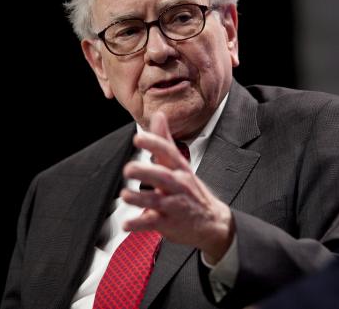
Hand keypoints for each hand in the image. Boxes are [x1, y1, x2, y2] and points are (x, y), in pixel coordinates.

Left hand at [121, 111, 234, 263]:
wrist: (212, 222)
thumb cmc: (191, 191)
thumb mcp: (181, 164)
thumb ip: (165, 140)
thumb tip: (158, 115)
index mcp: (180, 169)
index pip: (168, 153)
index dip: (154, 144)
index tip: (138, 138)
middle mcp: (178, 185)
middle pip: (163, 176)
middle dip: (146, 172)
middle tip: (129, 169)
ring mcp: (174, 205)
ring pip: (157, 201)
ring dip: (140, 198)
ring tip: (125, 195)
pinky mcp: (169, 223)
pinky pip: (153, 223)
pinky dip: (139, 224)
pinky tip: (127, 224)